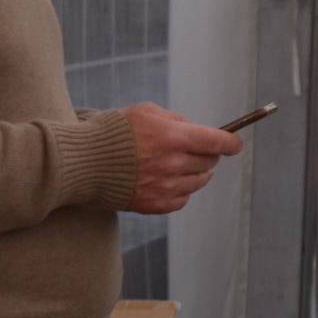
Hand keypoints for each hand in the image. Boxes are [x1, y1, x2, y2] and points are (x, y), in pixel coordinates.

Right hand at [123, 103, 242, 213]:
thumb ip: (176, 120)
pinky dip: (181, 190)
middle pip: (209, 162)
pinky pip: (182, 199)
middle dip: (208, 154)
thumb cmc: (114, 132)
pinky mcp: (154, 205)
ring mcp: (165, 187)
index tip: (234, 144)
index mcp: (174, 138)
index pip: (218, 142)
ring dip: (197, 173)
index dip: (231, 143)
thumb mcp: (146, 112)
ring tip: (182, 165)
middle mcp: (173, 164)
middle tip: (198, 150)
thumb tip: (196, 130)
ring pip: (199, 182)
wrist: (83, 163)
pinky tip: (169, 181)